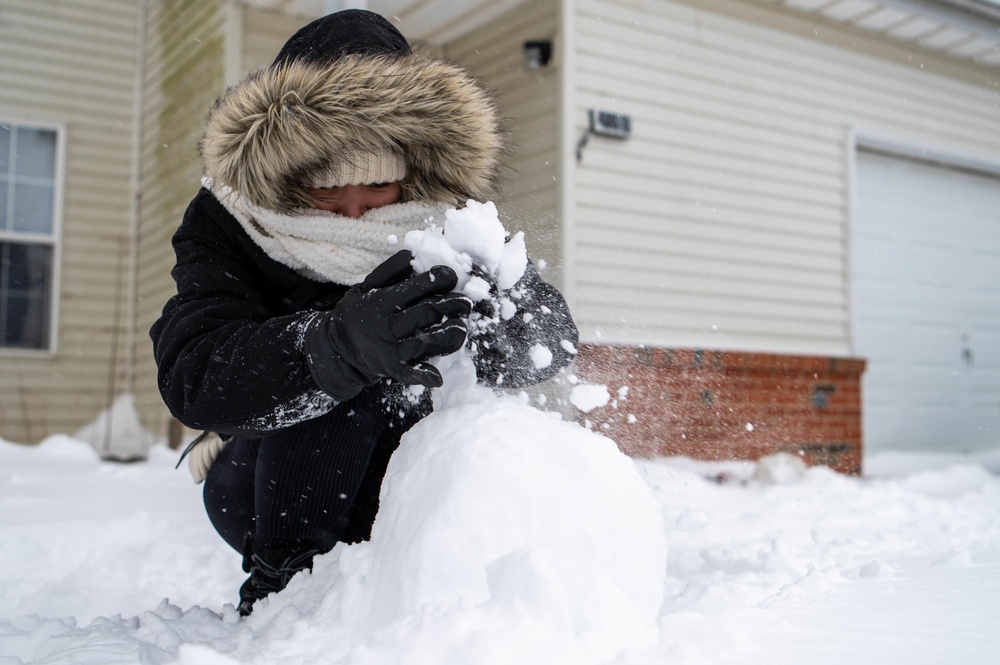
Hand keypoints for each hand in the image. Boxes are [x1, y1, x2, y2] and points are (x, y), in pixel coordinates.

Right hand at [305, 251, 470, 398]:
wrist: (336, 347)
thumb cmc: (358, 312)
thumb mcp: (364, 286)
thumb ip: (389, 270)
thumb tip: (413, 254)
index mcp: (380, 302)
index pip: (415, 288)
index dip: (438, 280)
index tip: (452, 276)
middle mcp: (386, 326)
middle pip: (426, 314)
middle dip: (451, 305)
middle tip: (466, 302)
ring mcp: (391, 349)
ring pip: (426, 342)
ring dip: (449, 335)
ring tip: (462, 326)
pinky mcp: (393, 368)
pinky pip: (410, 373)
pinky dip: (424, 375)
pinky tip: (438, 377)